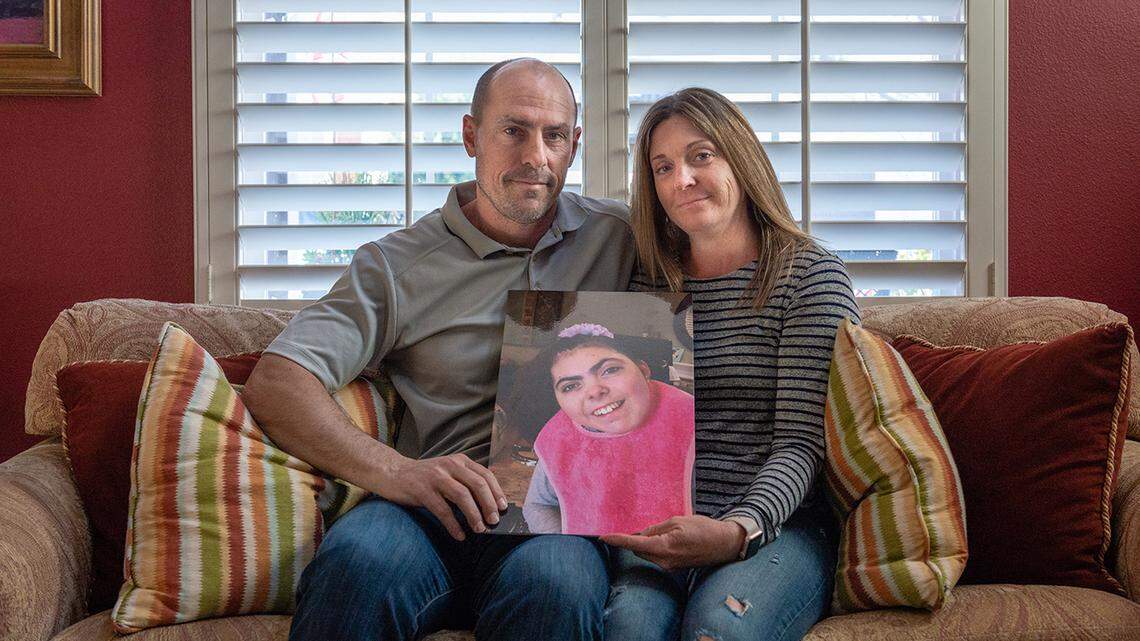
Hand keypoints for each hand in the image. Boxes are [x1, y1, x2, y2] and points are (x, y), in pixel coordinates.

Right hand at [378, 453, 507, 539]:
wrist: (391, 472)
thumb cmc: (423, 477)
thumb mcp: (446, 472)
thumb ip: (464, 481)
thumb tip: (487, 506)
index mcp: (459, 461)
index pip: (485, 475)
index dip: (496, 492)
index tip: (503, 507)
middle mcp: (449, 466)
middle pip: (477, 485)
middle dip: (489, 505)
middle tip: (494, 521)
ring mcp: (435, 477)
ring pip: (462, 496)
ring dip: (474, 515)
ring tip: (480, 530)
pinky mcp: (422, 490)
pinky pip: (442, 510)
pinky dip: (453, 525)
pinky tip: (459, 535)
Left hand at [600, 516, 744, 569]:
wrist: (725, 544)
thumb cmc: (703, 529)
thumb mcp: (677, 521)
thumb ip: (656, 528)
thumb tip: (642, 533)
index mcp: (664, 547)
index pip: (634, 543)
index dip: (617, 540)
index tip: (603, 537)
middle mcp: (664, 561)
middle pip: (638, 549)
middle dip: (635, 538)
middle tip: (643, 524)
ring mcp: (669, 566)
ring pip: (647, 553)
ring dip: (646, 542)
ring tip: (662, 530)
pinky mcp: (674, 567)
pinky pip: (657, 556)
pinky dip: (655, 547)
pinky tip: (666, 537)